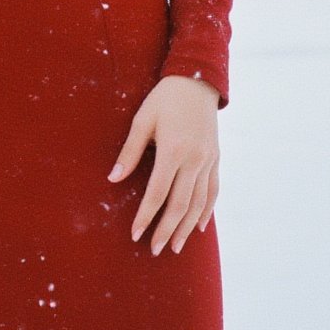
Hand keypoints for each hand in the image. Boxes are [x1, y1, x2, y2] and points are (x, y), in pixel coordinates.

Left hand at [107, 75, 220, 255]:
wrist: (197, 80)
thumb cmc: (164, 98)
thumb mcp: (143, 119)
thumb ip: (130, 151)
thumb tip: (113, 179)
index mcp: (172, 150)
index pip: (157, 194)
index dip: (145, 217)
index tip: (135, 234)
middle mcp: (194, 159)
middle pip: (180, 205)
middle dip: (166, 230)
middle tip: (154, 249)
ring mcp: (208, 160)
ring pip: (199, 203)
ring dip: (187, 228)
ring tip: (176, 246)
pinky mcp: (216, 158)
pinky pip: (213, 190)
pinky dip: (207, 211)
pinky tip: (200, 226)